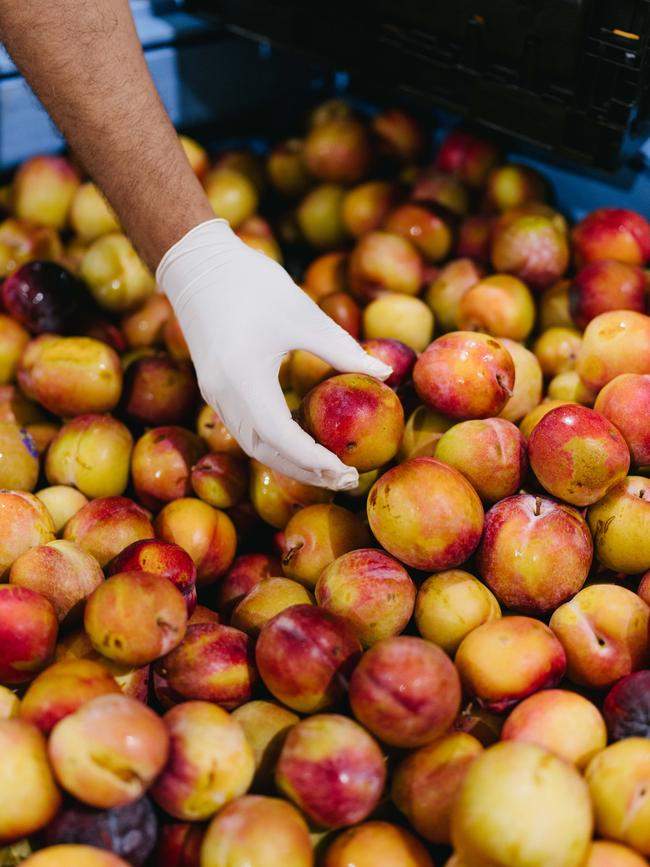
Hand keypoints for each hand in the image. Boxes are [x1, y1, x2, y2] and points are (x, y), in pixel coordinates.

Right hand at [156, 219, 391, 490]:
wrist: (197, 264)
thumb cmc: (252, 284)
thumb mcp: (304, 314)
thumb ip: (343, 349)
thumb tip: (386, 374)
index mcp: (244, 376)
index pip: (280, 436)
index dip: (313, 459)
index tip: (346, 469)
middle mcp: (224, 394)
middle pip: (264, 451)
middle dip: (305, 471)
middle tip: (347, 480)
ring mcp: (215, 394)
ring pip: (252, 445)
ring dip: (289, 462)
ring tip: (328, 471)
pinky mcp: (214, 388)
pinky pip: (246, 429)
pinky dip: (275, 445)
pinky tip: (303, 444)